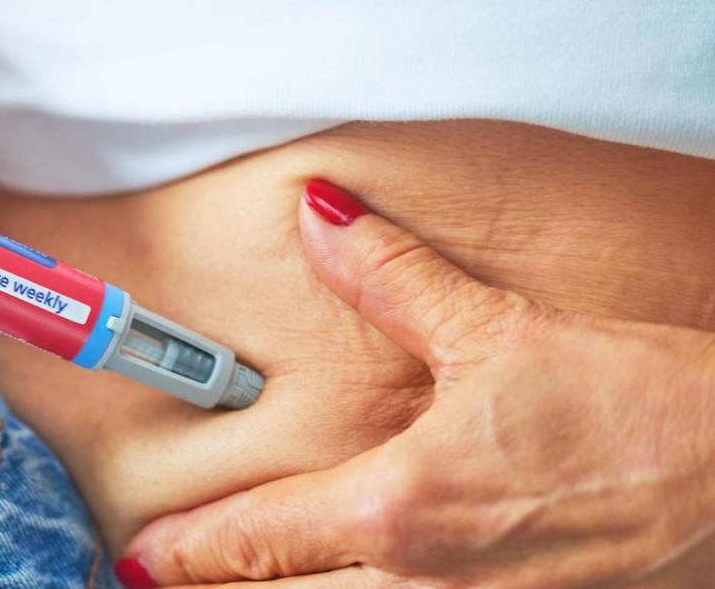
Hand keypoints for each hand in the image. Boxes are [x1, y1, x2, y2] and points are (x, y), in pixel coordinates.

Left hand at [118, 179, 714, 587]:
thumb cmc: (633, 408)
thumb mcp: (496, 330)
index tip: (137, 557)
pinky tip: (357, 588)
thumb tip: (322, 217)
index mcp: (398, 509)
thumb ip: (391, 276)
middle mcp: (420, 584)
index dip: (185, 551)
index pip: (255, 539)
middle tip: (171, 576)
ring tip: (250, 584)